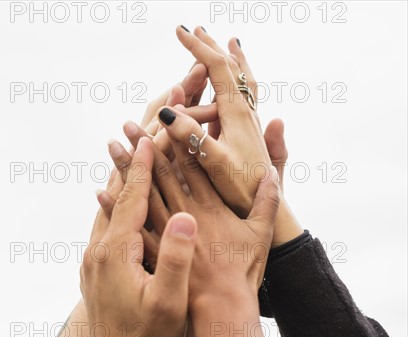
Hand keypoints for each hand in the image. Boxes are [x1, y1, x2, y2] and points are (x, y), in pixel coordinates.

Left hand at [81, 138, 197, 336]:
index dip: (142, 165)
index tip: (150, 136)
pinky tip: (115, 204)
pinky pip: (103, 227)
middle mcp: (99, 250)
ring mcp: (93, 260)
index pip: (132, 197)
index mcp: (117, 252)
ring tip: (125, 159)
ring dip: (119, 183)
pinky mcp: (94, 271)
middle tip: (132, 133)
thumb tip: (183, 215)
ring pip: (106, 210)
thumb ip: (176, 258)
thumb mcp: (169, 301)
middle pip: (114, 196)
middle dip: (126, 164)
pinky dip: (114, 206)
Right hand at [159, 26, 302, 244]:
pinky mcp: (245, 134)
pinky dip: (234, 83)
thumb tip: (168, 112)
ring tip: (222, 45)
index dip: (198, 47)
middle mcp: (245, 113)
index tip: (180, 31)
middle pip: (230, 68)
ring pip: (240, 81)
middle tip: (195, 29)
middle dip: (210, 46)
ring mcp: (247, 122)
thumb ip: (191, 137)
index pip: (218, 68)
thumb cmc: (241, 189)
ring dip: (227, 60)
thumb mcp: (212, 162)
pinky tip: (225, 89)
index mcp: (236, 114)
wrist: (266, 208)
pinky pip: (241, 98)